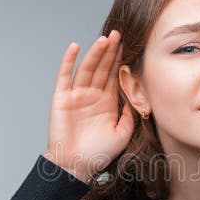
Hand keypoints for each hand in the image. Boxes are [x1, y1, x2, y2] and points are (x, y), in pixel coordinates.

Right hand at [44, 30, 134, 183]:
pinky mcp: (62, 98)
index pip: (113, 75)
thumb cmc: (98, 153)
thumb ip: (130, 114)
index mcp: (106, 102)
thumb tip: (137, 97)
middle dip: (110, 51)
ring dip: (95, 53)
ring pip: (87, 68)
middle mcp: (91, 95)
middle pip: (102, 68)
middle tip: (119, 34)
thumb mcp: (122, 133)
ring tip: (105, 39)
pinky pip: (65, 76)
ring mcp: (76, 95)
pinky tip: (75, 47)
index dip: (120, 60)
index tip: (129, 45)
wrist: (76, 166)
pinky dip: (68, 61)